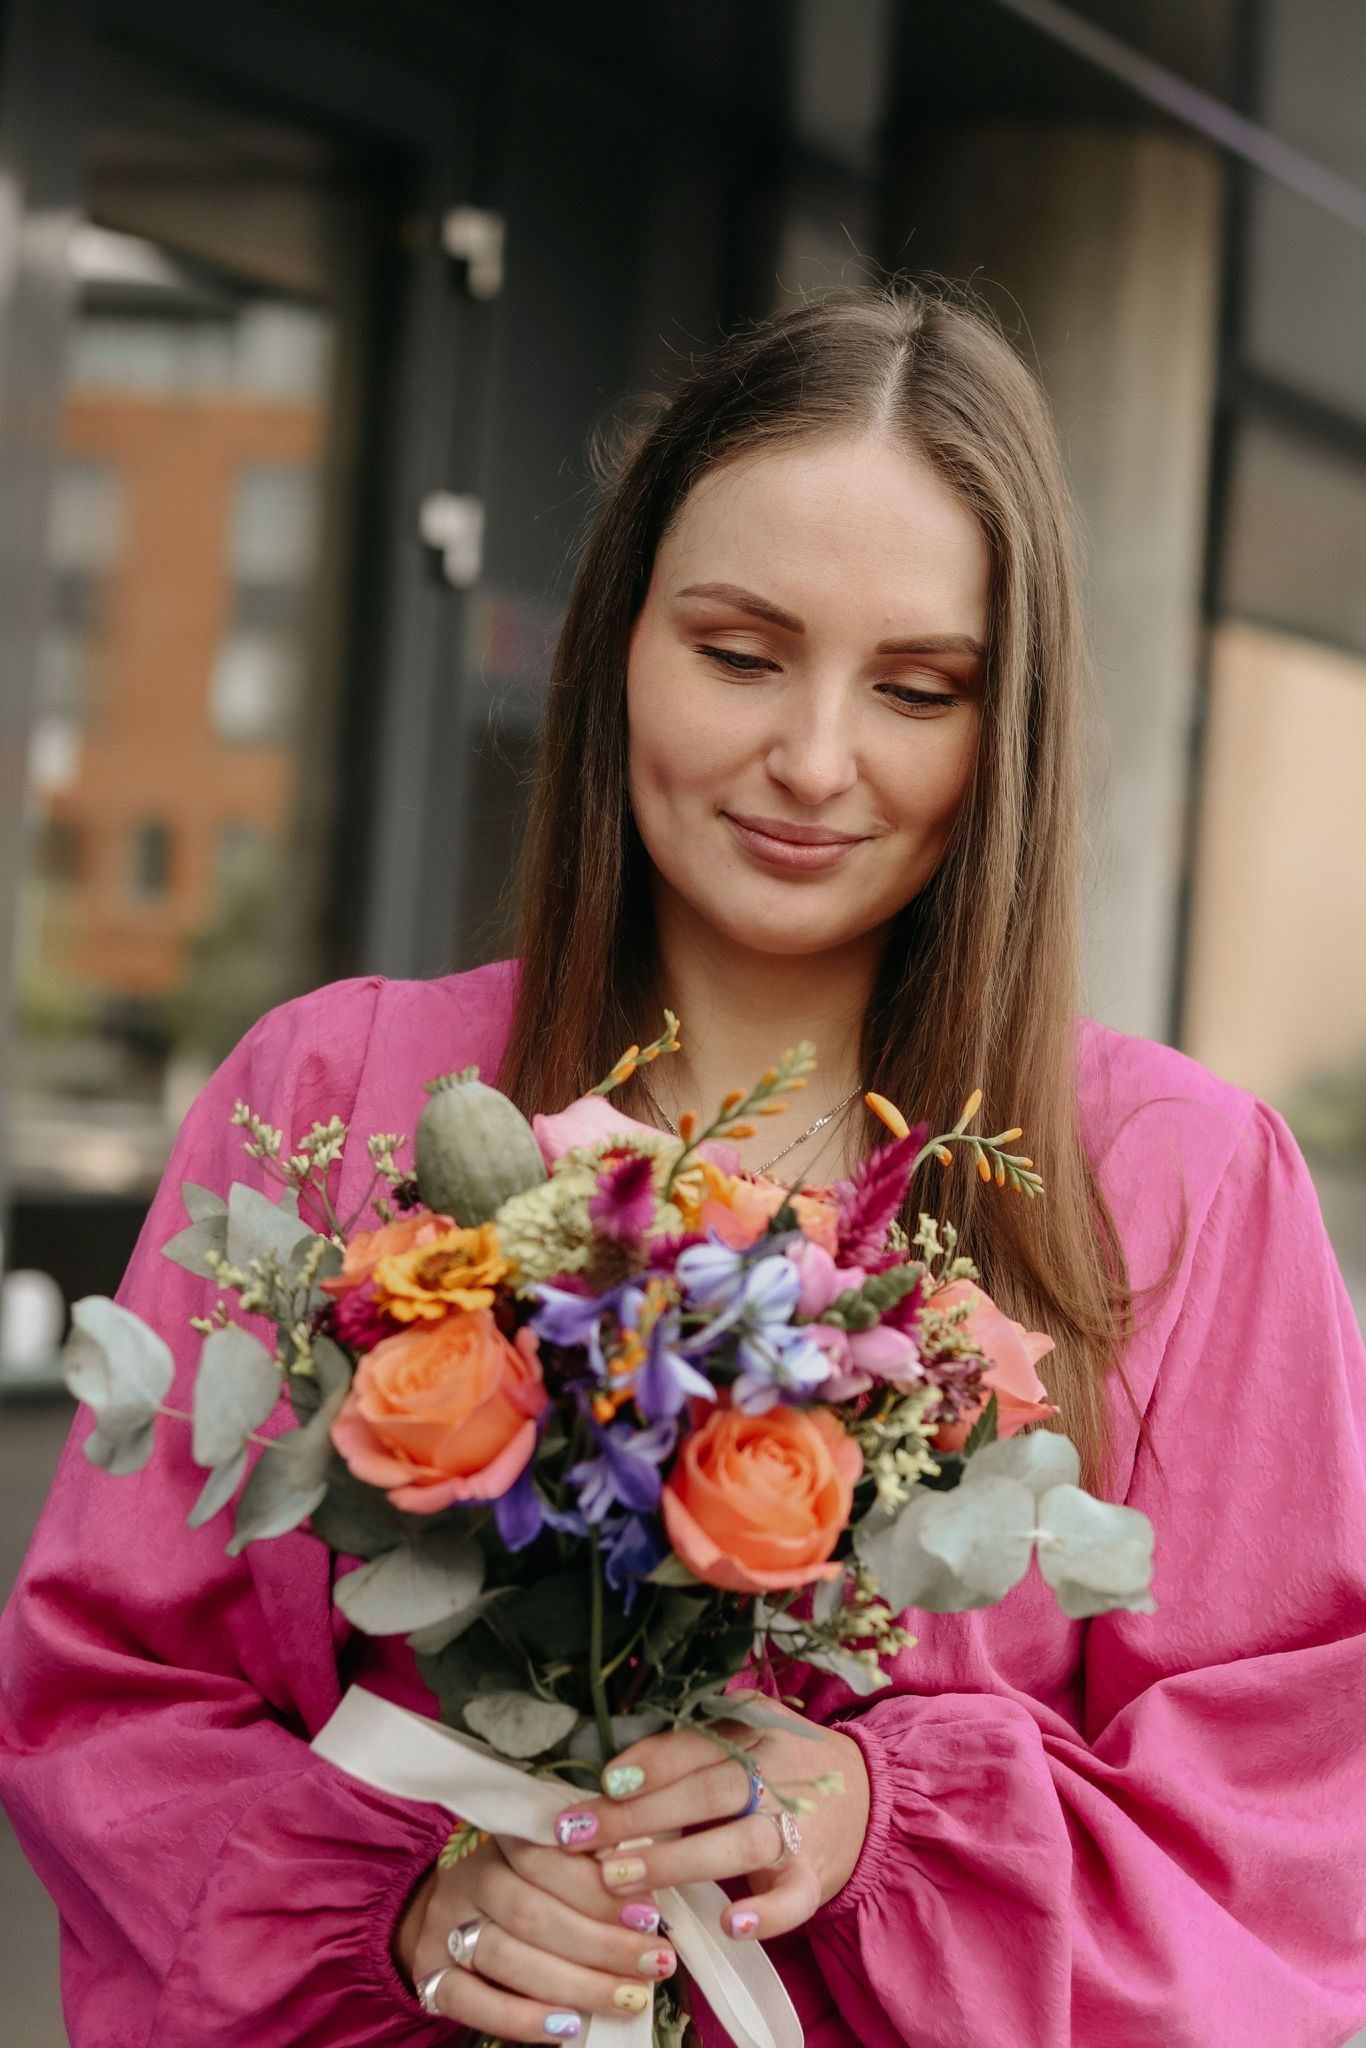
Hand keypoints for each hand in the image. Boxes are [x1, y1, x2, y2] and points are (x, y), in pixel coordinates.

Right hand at [394, 1831, 676, 2039]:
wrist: (455, 1909)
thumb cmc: (531, 1881)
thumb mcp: (558, 1856)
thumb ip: (595, 1863)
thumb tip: (645, 1883)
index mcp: (503, 1835)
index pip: (548, 1857)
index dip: (599, 1890)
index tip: (650, 1915)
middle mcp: (470, 1875)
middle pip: (532, 1912)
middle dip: (601, 1944)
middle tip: (654, 1963)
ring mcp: (445, 1924)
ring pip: (506, 1957)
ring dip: (576, 1984)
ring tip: (628, 1997)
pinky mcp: (431, 1973)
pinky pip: (470, 2001)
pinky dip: (521, 2019)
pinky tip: (568, 2027)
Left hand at [550, 1692, 870, 1939]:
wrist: (866, 1798)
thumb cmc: (779, 1766)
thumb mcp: (742, 1734)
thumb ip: (690, 1744)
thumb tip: (611, 1770)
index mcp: (752, 1732)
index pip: (692, 1745)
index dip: (646, 1764)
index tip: (601, 1786)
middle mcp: (775, 1774)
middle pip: (707, 1791)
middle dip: (639, 1817)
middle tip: (584, 1839)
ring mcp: (798, 1827)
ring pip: (738, 1841)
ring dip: (676, 1861)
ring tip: (620, 1879)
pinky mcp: (813, 1876)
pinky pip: (793, 1897)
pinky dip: (766, 1914)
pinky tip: (731, 1926)